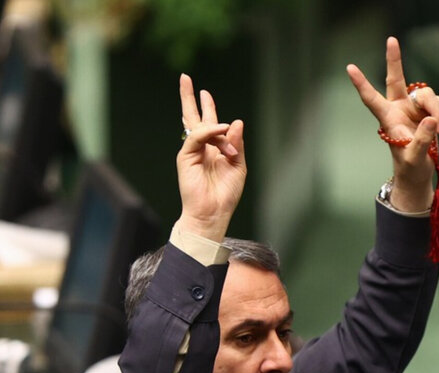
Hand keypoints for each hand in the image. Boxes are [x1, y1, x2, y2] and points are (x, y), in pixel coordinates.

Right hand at [175, 74, 246, 242]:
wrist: (214, 212)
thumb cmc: (226, 194)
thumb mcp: (238, 165)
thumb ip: (236, 144)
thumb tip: (236, 122)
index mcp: (213, 149)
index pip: (209, 124)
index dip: (207, 108)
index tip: (205, 93)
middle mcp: (201, 148)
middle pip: (192, 117)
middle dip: (189, 98)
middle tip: (185, 78)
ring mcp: (192, 151)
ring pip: (197, 125)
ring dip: (216, 127)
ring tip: (228, 151)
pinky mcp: (185, 156)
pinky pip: (197, 136)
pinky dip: (210, 131)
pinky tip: (222, 129)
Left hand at [346, 36, 438, 211]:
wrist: (418, 174)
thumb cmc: (410, 168)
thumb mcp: (414, 158)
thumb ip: (422, 140)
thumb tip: (431, 120)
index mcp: (388, 120)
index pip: (372, 99)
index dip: (361, 84)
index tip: (349, 67)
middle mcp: (399, 109)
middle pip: (396, 79)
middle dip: (394, 60)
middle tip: (391, 40)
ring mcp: (414, 109)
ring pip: (428, 95)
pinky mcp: (428, 112)